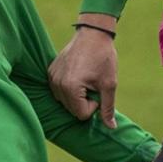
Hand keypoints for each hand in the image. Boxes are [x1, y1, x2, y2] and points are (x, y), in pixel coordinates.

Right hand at [48, 13, 118, 128]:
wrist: (93, 33)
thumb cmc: (103, 57)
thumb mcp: (109, 84)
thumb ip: (108, 108)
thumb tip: (111, 128)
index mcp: (70, 87)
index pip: (81, 114)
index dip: (94, 105)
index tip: (98, 88)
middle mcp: (57, 83)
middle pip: (72, 109)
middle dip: (85, 101)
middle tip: (93, 83)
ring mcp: (52, 77)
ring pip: (65, 101)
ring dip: (77, 96)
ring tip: (86, 78)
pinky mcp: (50, 71)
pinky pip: (59, 90)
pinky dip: (69, 88)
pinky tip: (78, 74)